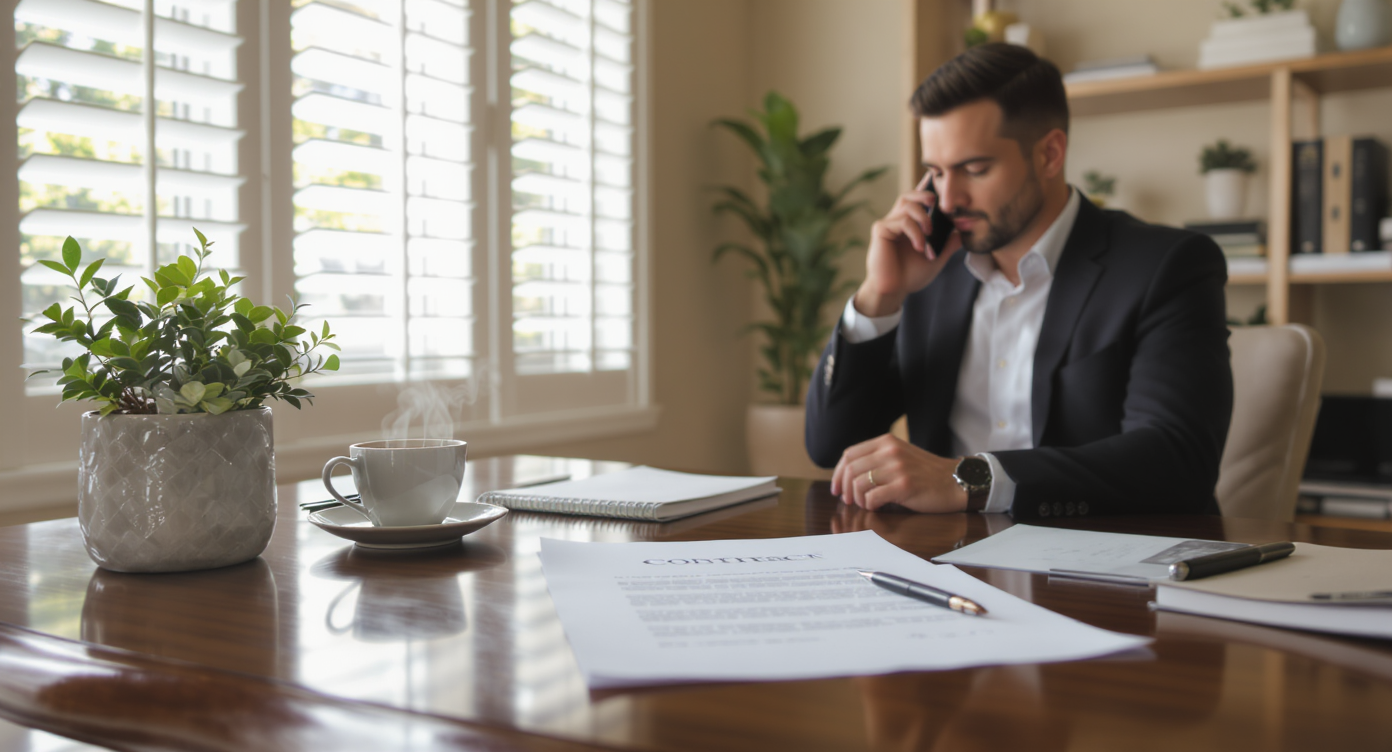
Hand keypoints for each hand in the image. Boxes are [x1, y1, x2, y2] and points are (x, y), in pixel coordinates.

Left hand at [830, 434, 968, 512]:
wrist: (956, 481)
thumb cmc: (926, 473)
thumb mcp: (900, 455)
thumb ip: (877, 458)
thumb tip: (847, 474)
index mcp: (886, 441)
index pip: (849, 455)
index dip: (838, 473)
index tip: (837, 488)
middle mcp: (890, 451)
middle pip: (850, 469)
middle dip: (844, 488)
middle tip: (848, 501)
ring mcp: (897, 468)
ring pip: (858, 484)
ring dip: (858, 499)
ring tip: (866, 504)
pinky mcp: (904, 486)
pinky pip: (872, 497)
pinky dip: (870, 505)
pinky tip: (877, 507)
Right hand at [854, 175, 962, 317]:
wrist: (894, 291)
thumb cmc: (910, 275)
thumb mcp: (937, 257)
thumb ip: (948, 243)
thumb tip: (964, 230)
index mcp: (908, 224)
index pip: (917, 201)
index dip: (926, 188)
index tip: (937, 178)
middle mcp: (896, 220)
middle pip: (910, 195)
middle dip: (926, 195)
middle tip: (937, 203)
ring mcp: (887, 224)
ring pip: (907, 204)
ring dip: (923, 217)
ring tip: (929, 234)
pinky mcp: (880, 230)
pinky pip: (901, 221)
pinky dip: (914, 232)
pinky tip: (919, 246)